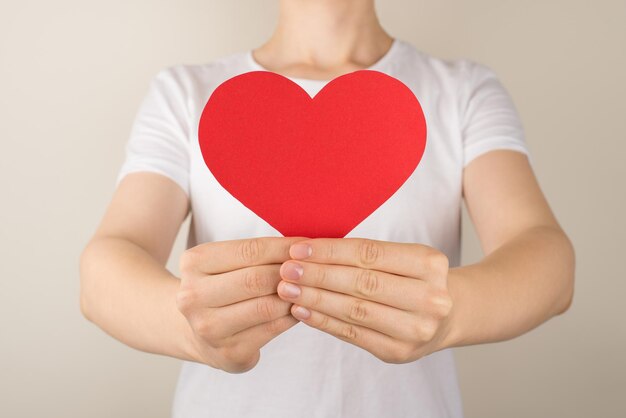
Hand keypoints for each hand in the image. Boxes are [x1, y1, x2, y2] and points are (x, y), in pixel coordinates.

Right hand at [176, 236, 307, 372]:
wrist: (198, 333)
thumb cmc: (222, 288)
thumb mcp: (226, 263)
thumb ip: (257, 253)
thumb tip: (303, 246)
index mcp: (194, 264)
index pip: (249, 250)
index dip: (283, 247)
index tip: (307, 245)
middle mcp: (193, 296)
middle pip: (256, 279)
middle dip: (290, 273)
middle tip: (312, 269)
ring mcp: (209, 328)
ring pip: (266, 307)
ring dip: (294, 296)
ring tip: (308, 288)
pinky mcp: (229, 352)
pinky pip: (272, 329)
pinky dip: (292, 316)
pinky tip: (301, 308)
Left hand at [276, 238, 453, 362]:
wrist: (448, 315)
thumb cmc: (414, 279)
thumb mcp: (403, 257)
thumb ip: (365, 255)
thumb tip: (309, 251)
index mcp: (429, 263)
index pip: (369, 254)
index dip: (330, 251)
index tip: (298, 249)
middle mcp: (429, 298)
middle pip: (362, 283)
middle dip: (318, 275)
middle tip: (287, 270)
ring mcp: (416, 329)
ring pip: (355, 310)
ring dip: (315, 299)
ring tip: (288, 289)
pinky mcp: (399, 352)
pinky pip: (353, 334)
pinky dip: (323, 322)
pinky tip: (302, 311)